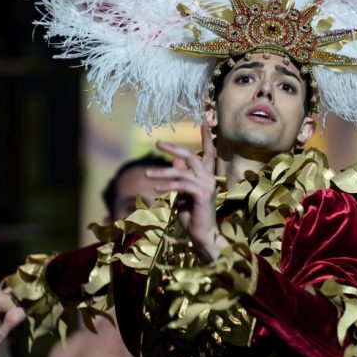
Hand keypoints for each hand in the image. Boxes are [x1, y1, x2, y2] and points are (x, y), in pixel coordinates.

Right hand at [0, 291, 27, 349]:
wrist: (42, 291)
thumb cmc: (24, 304)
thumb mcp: (12, 321)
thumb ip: (0, 335)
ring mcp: (8, 300)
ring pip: (1, 316)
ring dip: (5, 329)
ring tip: (12, 341)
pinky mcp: (18, 301)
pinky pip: (10, 314)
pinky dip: (13, 325)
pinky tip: (20, 334)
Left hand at [148, 123, 227, 260]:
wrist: (203, 235)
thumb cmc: (192, 215)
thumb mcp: (183, 194)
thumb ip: (181, 178)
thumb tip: (174, 163)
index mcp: (208, 176)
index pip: (209, 152)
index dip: (206, 137)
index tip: (204, 121)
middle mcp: (210, 178)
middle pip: (192, 156)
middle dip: (174, 149)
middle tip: (157, 143)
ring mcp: (208, 186)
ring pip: (182, 172)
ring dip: (162, 173)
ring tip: (147, 175)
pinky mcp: (202, 195)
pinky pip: (181, 185)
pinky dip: (168, 186)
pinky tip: (157, 190)